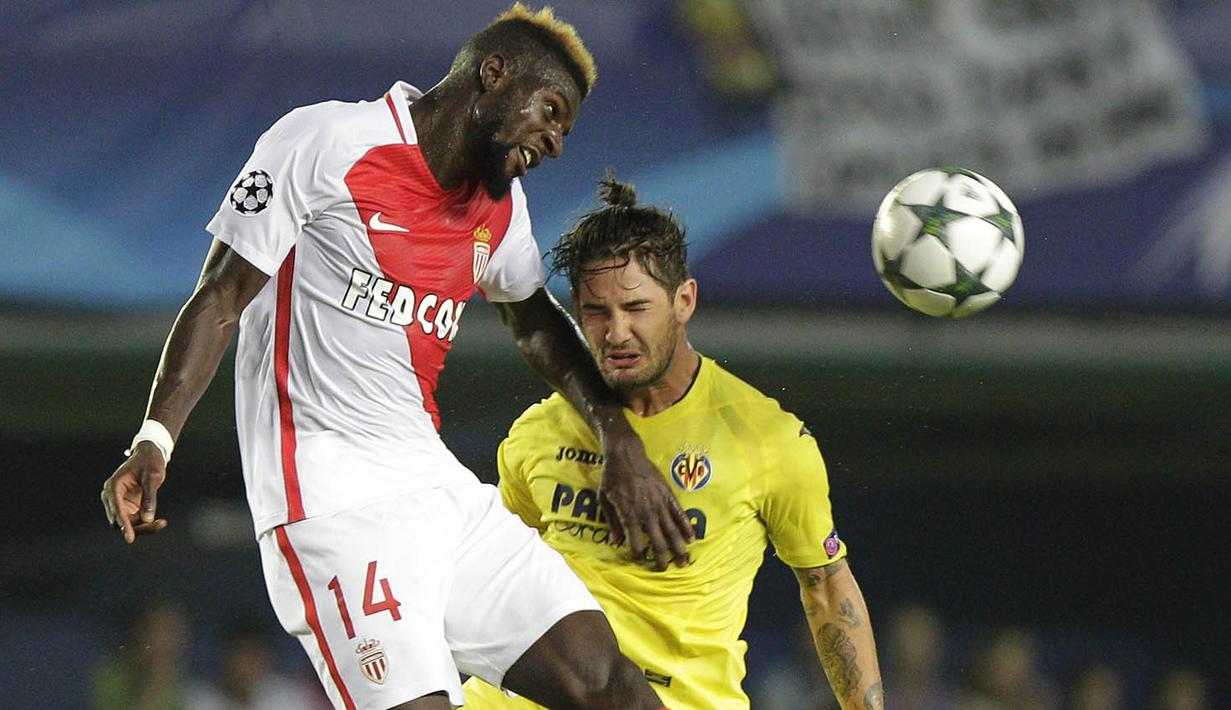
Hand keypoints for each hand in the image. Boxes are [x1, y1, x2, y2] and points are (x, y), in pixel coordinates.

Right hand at [101, 442, 169, 542]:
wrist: (150, 455)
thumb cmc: (150, 462)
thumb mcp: (153, 477)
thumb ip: (150, 497)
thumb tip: (147, 519)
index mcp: (113, 486)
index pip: (117, 509)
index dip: (124, 524)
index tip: (130, 538)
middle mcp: (112, 497)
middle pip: (120, 521)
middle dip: (137, 527)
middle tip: (160, 524)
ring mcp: (120, 503)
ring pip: (127, 524)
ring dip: (143, 527)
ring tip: (162, 523)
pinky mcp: (128, 507)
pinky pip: (134, 521)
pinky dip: (145, 523)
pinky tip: (160, 522)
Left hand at [599, 433, 694, 569]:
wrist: (626, 454)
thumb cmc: (612, 477)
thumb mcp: (604, 500)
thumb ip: (611, 522)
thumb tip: (614, 542)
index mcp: (629, 516)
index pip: (635, 545)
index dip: (638, 556)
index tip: (640, 560)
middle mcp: (646, 513)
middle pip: (657, 543)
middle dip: (661, 559)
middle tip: (664, 569)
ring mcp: (659, 504)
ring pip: (672, 531)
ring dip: (678, 549)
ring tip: (684, 562)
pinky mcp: (668, 495)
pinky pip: (680, 514)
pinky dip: (686, 527)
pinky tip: (692, 538)